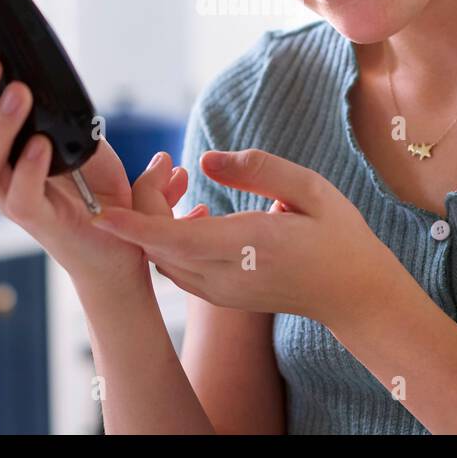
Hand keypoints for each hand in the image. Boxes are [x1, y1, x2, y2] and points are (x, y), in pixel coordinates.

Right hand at [0, 38, 200, 289]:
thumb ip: (44, 101)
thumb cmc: (88, 179)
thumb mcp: (66, 126)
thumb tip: (31, 57)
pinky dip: (29, 168)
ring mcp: (8, 197)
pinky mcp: (37, 219)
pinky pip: (21, 196)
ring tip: (19, 93)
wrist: (118, 235)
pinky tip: (42, 144)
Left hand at [90, 148, 407, 326]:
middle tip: (164, 164)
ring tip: (173, 180)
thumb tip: (207, 159)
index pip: (176, 239)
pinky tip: (190, 212)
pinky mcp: (220, 297)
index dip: (133, 225)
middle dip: (143, 204)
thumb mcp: (312, 189)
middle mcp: (228, 276)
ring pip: (163, 259)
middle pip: (159, 245)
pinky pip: (177, 268)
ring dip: (153, 223)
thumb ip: (258, 169)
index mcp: (251, 246)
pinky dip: (167, 240)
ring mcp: (222, 292)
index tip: (101, 211)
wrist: (355, 295)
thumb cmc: (339, 237)